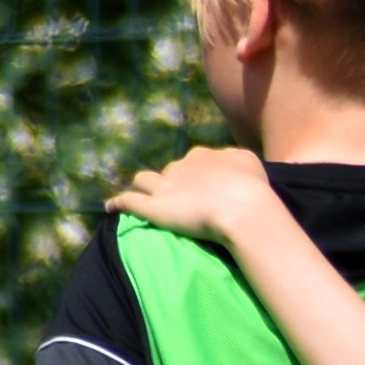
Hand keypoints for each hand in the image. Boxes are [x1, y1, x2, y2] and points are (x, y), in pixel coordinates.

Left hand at [105, 145, 284, 247]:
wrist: (242, 207)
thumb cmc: (253, 187)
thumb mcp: (249, 161)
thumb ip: (234, 157)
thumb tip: (228, 159)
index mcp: (203, 156)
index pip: (195, 160)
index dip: (198, 173)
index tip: (206, 187)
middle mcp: (180, 167)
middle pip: (171, 170)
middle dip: (173, 180)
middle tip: (183, 198)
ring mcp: (164, 187)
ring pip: (144, 180)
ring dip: (144, 185)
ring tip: (143, 194)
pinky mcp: (154, 207)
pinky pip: (128, 202)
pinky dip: (118, 203)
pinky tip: (111, 208)